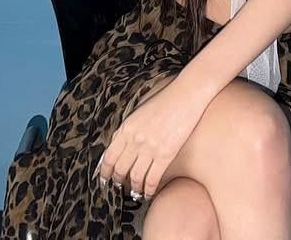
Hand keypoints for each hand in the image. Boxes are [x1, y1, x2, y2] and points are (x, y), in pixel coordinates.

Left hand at [93, 76, 204, 200]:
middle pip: (121, 169)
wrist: (186, 96)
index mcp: (126, 128)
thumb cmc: (163, 101)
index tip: (104, 179)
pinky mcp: (166, 154)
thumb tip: (116, 145)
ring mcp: (150, 148)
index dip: (104, 171)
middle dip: (118, 181)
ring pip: (136, 177)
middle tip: (119, 187)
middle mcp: (135, 140)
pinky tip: (148, 193)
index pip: (109, 157)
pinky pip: (153, 178)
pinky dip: (148, 189)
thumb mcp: (138, 111)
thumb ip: (127, 129)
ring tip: (134, 192)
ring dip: (133, 188)